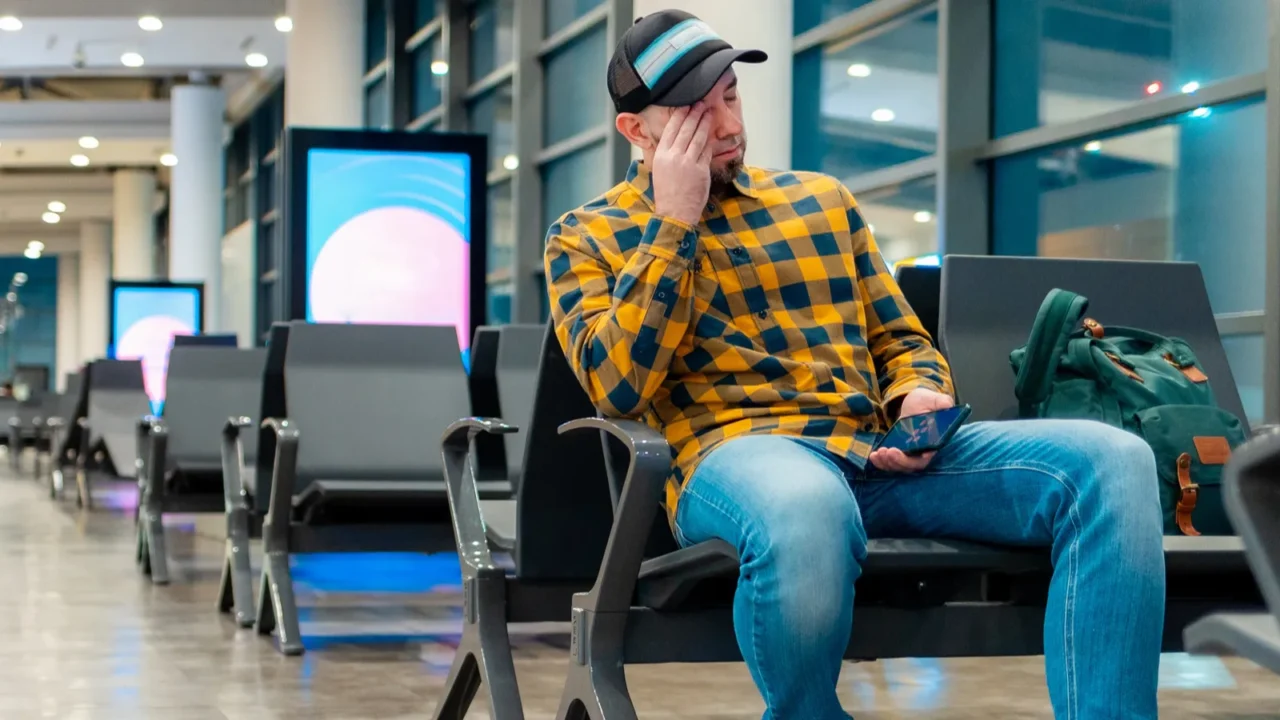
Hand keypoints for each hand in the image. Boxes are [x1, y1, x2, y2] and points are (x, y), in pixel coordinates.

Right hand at [651, 103, 711, 225]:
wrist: (675, 213)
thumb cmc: (667, 194)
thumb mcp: (660, 170)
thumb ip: (668, 154)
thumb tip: (675, 139)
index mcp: (661, 155)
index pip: (671, 129)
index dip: (680, 115)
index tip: (686, 105)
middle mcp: (674, 156)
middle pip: (686, 129)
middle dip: (695, 113)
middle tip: (701, 103)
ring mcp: (689, 163)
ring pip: (698, 137)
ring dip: (704, 123)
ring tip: (709, 113)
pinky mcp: (701, 170)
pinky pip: (707, 151)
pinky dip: (710, 142)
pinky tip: (712, 134)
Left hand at [868, 388, 953, 473]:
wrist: (915, 403)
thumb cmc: (927, 402)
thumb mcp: (935, 398)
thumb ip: (943, 402)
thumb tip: (946, 405)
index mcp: (935, 441)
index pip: (928, 456)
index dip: (918, 460)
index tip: (908, 454)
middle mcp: (923, 451)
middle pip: (912, 465)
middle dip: (899, 462)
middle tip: (888, 452)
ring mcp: (910, 452)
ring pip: (900, 466)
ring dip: (888, 463)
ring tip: (878, 454)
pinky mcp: (899, 451)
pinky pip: (890, 462)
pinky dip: (881, 462)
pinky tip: (873, 456)